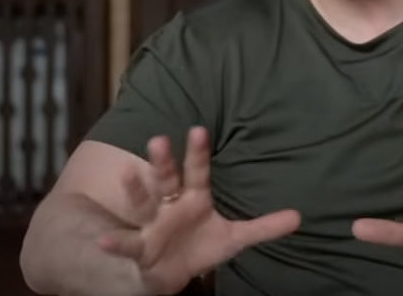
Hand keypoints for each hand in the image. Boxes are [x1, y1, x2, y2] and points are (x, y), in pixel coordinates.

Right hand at [98, 127, 300, 294]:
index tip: (198, 129)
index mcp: (194, 198)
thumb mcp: (235, 239)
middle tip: (159, 139)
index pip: (198, 171)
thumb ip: (264, 227)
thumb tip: (299, 217)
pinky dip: (115, 242)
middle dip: (163, 161)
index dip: (197, 152)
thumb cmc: (202, 247)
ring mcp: (152, 224)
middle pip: (167, 179)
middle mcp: (170, 205)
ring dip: (134, 189)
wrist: (173, 274)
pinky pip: (127, 244)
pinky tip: (103, 240)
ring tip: (126, 173)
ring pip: (143, 203)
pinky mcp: (140, 248)